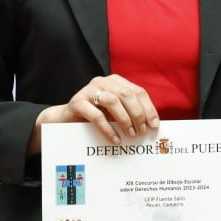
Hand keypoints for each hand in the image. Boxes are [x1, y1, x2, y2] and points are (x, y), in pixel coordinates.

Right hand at [42, 74, 159, 144]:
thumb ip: (130, 113)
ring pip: (113, 101)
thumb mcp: (115, 112)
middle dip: (138, 114)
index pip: (138, 91)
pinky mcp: (77, 102)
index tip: (154, 125)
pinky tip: (115, 139)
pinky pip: (96, 115)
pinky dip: (108, 129)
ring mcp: (89, 90)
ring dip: (125, 119)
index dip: (148, 108)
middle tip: (142, 131)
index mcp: (116, 81)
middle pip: (127, 94)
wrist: (66, 119)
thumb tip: (152, 126)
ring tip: (130, 134)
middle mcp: (103, 82)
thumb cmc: (95, 116)